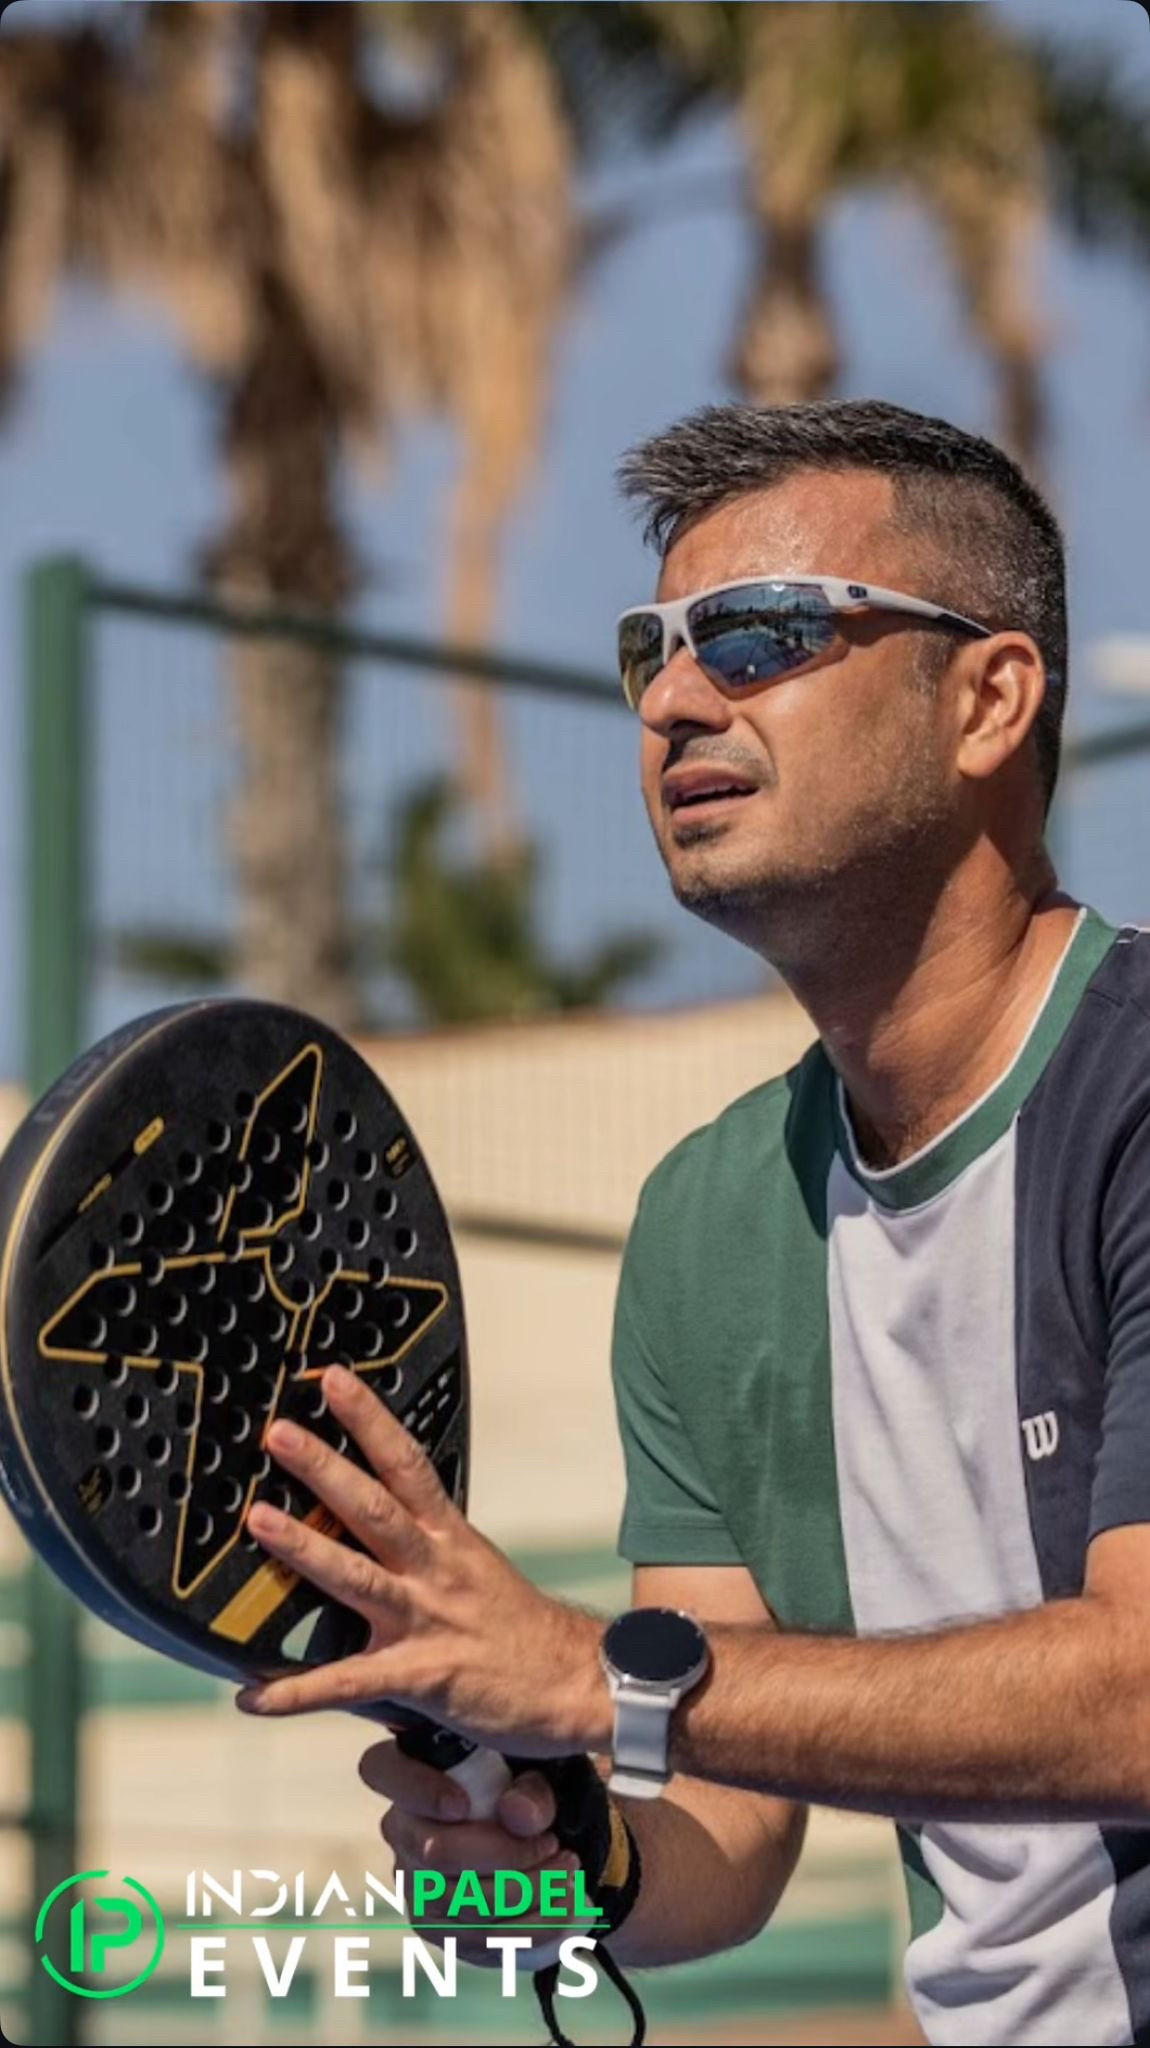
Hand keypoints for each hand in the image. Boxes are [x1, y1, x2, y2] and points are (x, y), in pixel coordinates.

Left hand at [235, 1364, 607, 1755]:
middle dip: (325, 1468)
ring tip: (260, 1520)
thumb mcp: (476, 1569)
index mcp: (450, 1539)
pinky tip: (252, 1696)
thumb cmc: (521, 1630)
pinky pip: (349, 1683)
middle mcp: (436, 1570)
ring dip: (305, 1548)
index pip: (406, 1466)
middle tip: (280, 1433)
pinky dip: (296, 1692)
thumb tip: (372, 1528)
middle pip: (375, 1508)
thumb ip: (423, 1550)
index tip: (335, 1382)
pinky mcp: (420, 1676)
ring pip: (358, 1576)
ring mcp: (427, 1621)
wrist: (577, 1682)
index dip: (369, 1421)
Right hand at [361, 1739, 574, 1967]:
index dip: (416, 1789)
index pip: (381, 1769)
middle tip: (554, 1845)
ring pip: (460, 1903)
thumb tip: (517, 1815)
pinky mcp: (436, 1926)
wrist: (541, 1840)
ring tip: (567, 1874)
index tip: (462, 1803)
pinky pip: (475, 1939)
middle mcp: (401, 1828)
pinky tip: (561, 1907)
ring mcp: (414, 1882)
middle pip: (436, 1853)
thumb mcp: (539, 1775)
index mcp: (412, 1770)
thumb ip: (531, 1789)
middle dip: (507, 1856)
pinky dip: (528, 1927)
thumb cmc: (526, 1792)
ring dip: (526, 1894)